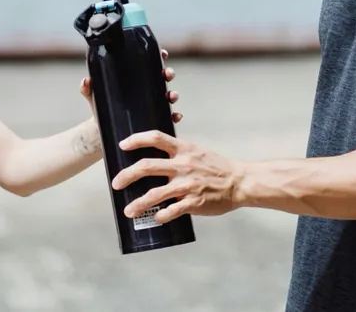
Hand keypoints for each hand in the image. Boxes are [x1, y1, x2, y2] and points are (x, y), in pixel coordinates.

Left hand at [79, 48, 180, 122]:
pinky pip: (167, 116)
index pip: (150, 64)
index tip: (163, 53)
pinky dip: (174, 116)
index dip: (159, 57)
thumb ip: (88, 89)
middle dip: (168, 73)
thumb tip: (86, 80)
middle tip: (167, 75)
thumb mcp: (95, 97)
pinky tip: (175, 116)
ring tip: (171, 96)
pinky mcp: (152, 119)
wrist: (101, 131)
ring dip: (173, 94)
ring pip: (167, 96)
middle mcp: (146, 90)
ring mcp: (151, 104)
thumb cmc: (100, 108)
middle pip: (162, 77)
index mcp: (135, 80)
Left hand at [110, 131, 241, 223]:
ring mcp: (187, 184)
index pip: (156, 138)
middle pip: (147, 166)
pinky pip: (173, 210)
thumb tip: (155, 156)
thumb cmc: (216, 167)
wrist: (239, 182)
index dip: (137, 139)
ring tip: (128, 211)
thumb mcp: (196, 152)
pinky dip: (162, 215)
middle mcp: (183, 165)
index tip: (122, 144)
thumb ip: (177, 153)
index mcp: (183, 149)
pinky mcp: (194, 201)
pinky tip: (155, 218)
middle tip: (116, 183)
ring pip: (155, 193)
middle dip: (127, 175)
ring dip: (138, 203)